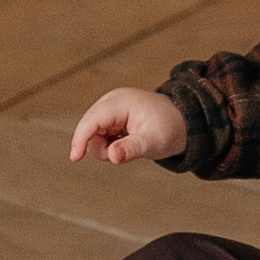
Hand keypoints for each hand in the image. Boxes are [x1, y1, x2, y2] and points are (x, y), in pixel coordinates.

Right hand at [70, 87, 188, 169]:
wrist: (183, 122)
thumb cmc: (170, 129)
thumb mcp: (153, 142)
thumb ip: (131, 149)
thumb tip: (112, 156)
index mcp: (120, 102)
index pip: (92, 120)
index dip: (80, 139)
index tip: (75, 158)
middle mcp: (112, 101)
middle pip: (89, 126)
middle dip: (100, 145)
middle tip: (123, 153)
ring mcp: (112, 107)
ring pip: (94, 132)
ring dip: (105, 146)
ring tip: (129, 146)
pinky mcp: (113, 115)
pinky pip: (101, 133)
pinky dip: (110, 143)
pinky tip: (126, 142)